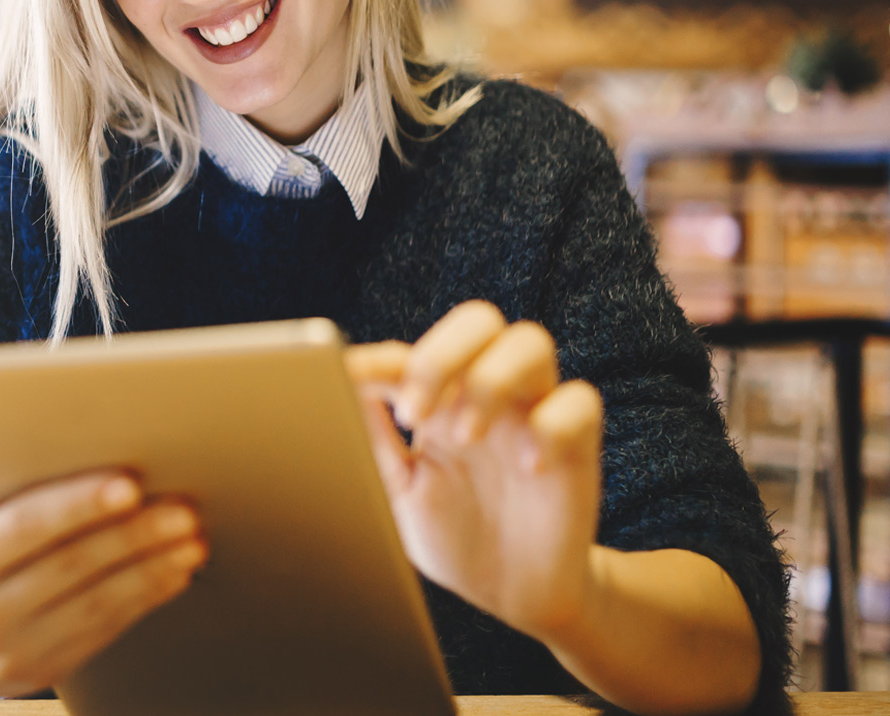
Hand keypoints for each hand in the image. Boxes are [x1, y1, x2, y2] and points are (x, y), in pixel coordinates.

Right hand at [0, 424, 206, 702]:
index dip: (76, 505)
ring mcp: (15, 653)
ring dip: (152, 567)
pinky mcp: (48, 672)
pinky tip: (176, 569)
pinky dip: (147, 597)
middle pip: (71, 566)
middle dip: (132, 535)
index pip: (22, 530)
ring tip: (192, 535)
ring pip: (98, 603)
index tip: (128, 484)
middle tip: (181, 506)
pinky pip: (107, 631)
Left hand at [345, 300, 603, 641]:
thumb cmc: (453, 536)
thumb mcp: (399, 490)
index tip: (350, 376)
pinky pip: (580, 402)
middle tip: (414, 413)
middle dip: (441, 355)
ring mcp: (533, 413)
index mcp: (439, 399)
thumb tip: (335, 387)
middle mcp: (487, 393)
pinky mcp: (577, 445)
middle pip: (477, 321)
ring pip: (530, 343)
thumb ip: (372, 439)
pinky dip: (552, 426)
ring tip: (466, 436)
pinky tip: (529, 467)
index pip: (412, 354)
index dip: (380, 360)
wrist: (512, 594)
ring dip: (491, 380)